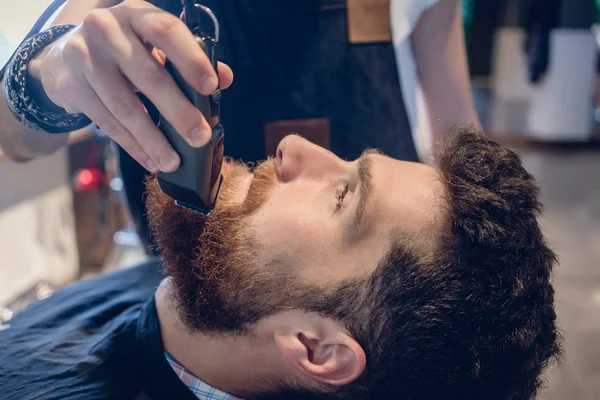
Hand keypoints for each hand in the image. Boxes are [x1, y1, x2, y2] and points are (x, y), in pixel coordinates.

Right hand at [29, 0, 233, 172]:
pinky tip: (150, 159)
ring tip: (173, 161)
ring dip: (153, 139)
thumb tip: (225, 77)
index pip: (166, 31)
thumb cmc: (124, 50)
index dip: (190, 59)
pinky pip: (107, 122)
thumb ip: (189, 59)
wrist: (64, 56)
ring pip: (125, 106)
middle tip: (200, 137)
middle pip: (148, 75)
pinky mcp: (71, 85)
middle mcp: (107, 29)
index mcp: (136, 15)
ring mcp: (84, 56)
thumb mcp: (153, 46)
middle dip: (178, 111)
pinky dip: (132, 145)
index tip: (211, 87)